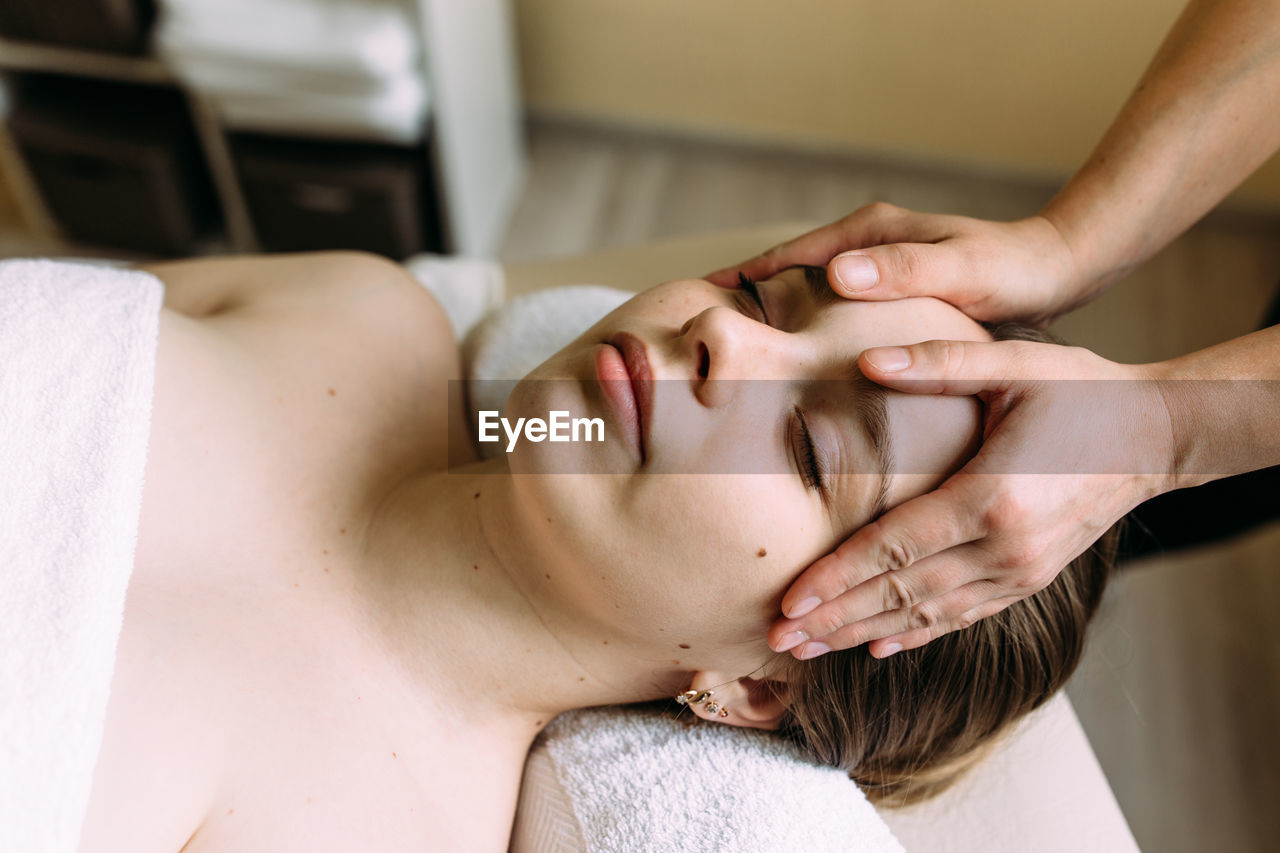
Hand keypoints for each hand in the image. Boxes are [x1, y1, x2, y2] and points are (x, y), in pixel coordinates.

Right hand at [707, 204, 1086, 326]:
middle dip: (743, 305)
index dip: (739, 286)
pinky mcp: (886, 288)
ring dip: (772, 321)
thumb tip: (835, 274)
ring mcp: (872, 264)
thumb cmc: (1012, 272)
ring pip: (803, 295)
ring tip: (736, 361)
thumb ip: (902, 272)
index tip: (694, 310)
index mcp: (867, 233)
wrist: (1055, 269)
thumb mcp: (960, 272)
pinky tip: (797, 363)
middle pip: (784, 275)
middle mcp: (862, 243)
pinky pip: (829, 309)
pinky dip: (805, 329)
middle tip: (698, 344)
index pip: (783, 259)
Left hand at [768, 338, 1177, 658]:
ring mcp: (1020, 572)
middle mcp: (1005, 549)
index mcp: (992, 497)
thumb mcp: (1014, 365)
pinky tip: (877, 647)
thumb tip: (866, 359)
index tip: (790, 599)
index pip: (895, 548)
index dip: (837, 578)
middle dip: (834, 619)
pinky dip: (916, 634)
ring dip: (862, 634)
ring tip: (807, 651)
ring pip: (926, 615)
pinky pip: (962, 616)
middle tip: (778, 637)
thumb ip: (938, 364)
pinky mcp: (1029, 580)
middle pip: (901, 594)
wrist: (1157, 435)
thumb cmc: (1083, 392)